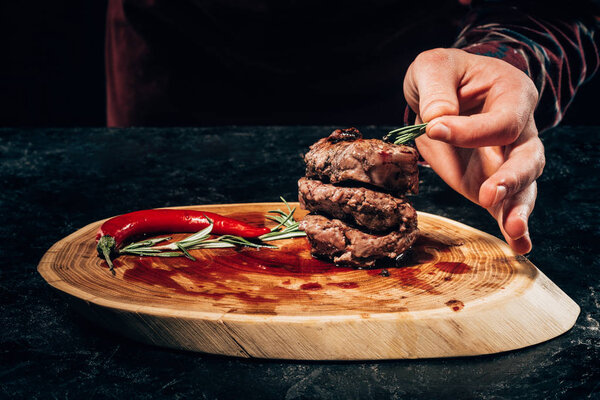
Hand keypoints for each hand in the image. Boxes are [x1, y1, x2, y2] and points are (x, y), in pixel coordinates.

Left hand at [404, 48, 544, 253]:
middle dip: (512, 177)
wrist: (442, 90)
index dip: (470, 130)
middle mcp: (519, 130)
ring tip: (513, 231)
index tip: (434, 128)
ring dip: (518, 209)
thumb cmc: (443, 74)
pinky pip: (506, 206)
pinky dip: (513, 227)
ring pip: (524, 187)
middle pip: (529, 157)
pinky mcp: (490, 182)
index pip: (503, 121)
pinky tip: (519, 247)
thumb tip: (439, 121)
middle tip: (491, 193)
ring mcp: (506, 160)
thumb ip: (437, 89)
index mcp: (512, 95)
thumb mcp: (434, 67)